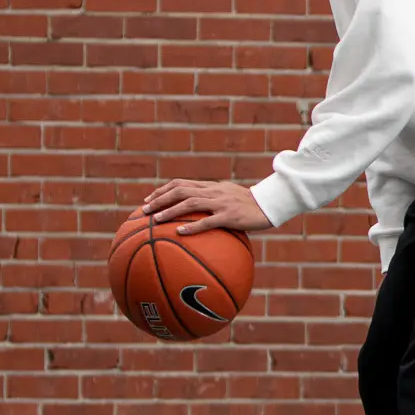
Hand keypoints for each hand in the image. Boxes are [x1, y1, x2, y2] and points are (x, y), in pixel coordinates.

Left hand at [141, 179, 271, 236]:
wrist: (271, 206)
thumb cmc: (249, 205)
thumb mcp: (229, 197)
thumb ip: (212, 200)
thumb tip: (195, 212)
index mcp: (211, 187)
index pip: (181, 183)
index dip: (162, 190)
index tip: (148, 200)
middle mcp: (213, 191)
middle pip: (180, 190)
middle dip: (159, 200)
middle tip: (144, 211)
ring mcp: (221, 203)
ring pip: (190, 203)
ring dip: (170, 211)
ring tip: (155, 220)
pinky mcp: (230, 216)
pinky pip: (207, 221)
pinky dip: (191, 226)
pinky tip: (179, 231)